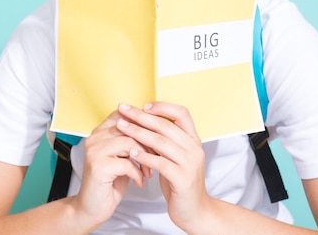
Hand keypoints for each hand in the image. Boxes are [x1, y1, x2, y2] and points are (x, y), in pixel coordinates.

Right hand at [74, 110, 151, 229]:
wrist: (91, 209)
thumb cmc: (109, 183)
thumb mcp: (122, 157)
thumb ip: (130, 141)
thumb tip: (154, 129)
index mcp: (100, 132)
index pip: (123, 115)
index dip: (142, 123)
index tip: (157, 135)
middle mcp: (95, 137)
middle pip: (129, 127)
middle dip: (148, 141)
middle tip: (158, 154)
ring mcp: (94, 151)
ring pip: (129, 142)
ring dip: (144, 157)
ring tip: (148, 170)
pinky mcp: (98, 166)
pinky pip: (126, 163)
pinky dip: (137, 173)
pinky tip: (139, 181)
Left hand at [116, 102, 210, 232]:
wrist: (195, 212)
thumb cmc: (180, 181)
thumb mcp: (176, 156)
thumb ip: (166, 140)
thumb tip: (144, 120)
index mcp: (193, 139)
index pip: (181, 113)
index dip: (162, 106)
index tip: (143, 105)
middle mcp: (194, 148)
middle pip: (166, 125)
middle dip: (142, 116)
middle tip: (124, 109)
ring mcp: (190, 163)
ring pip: (161, 142)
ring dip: (138, 132)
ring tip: (122, 127)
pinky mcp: (183, 179)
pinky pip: (160, 163)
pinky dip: (145, 156)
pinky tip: (132, 151)